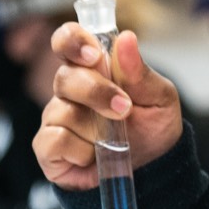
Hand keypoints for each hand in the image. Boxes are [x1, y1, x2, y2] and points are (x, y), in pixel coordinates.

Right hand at [35, 25, 183, 190]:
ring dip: (96, 129)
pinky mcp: (48, 147)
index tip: (93, 55)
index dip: (72, 41)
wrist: (153, 169)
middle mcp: (70, 90)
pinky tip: (94, 155)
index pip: (67, 40)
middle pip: (65, 77)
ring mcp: (56, 117)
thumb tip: (127, 38)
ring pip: (63, 112)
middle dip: (97, 93)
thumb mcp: (159, 98)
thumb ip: (140, 72)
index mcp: (93, 68)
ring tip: (114, 140)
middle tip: (124, 109)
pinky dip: (80, 150)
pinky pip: (55, 140)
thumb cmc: (153, 128)